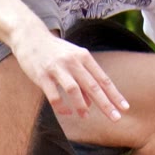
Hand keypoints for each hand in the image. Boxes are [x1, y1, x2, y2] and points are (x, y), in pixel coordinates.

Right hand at [12, 27, 128, 121]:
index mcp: (84, 57)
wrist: (30, 36)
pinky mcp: (42, 75)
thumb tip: (92, 104)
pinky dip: (61, 107)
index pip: (103, 79)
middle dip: (106, 104)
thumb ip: (83, 80)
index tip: (125, 108)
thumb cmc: (55, 51)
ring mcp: (57, 68)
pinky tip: (66, 113)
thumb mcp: (73, 60)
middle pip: (93, 86)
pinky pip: (54, 95)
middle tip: (115, 118)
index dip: (114, 94)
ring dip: (82, 106)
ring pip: (73, 90)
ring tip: (85, 116)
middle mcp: (73, 62)